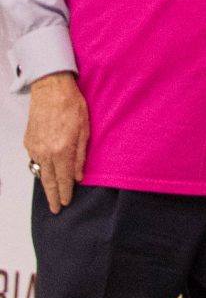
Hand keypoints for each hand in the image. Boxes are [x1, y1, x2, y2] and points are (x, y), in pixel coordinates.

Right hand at [25, 73, 86, 211]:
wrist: (51, 89)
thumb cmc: (72, 105)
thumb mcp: (85, 130)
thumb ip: (80, 155)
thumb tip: (78, 177)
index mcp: (62, 150)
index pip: (63, 179)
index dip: (65, 193)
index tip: (65, 203)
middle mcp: (46, 152)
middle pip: (48, 181)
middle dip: (52, 196)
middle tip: (55, 209)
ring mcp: (35, 147)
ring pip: (40, 172)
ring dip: (46, 184)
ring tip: (51, 194)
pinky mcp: (29, 141)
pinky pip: (34, 160)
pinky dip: (40, 169)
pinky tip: (45, 172)